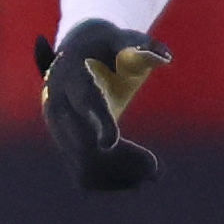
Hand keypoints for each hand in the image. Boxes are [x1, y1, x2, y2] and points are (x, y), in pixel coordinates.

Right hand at [43, 20, 168, 192]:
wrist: (77, 56)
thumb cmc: (106, 47)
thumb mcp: (122, 41)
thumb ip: (142, 47)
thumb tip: (165, 57)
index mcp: (72, 77)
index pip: (84, 102)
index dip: (98, 121)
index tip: (111, 143)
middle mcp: (58, 107)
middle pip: (83, 144)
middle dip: (120, 159)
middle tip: (155, 168)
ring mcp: (58, 130)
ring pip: (83, 166)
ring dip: (118, 177)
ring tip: (152, 174)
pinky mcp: (64, 145)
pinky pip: (82, 176)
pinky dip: (110, 183)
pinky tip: (137, 179)